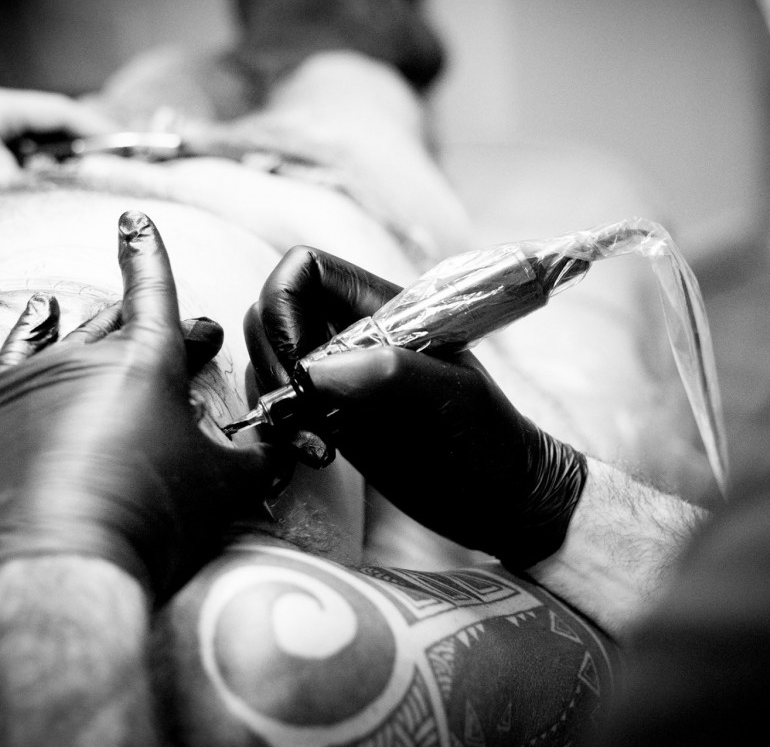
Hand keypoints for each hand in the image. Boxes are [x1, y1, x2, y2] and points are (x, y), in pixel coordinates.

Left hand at [0, 83, 116, 199]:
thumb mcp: (14, 193)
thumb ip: (62, 181)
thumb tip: (109, 180)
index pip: (58, 109)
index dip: (100, 129)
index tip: (132, 148)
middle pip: (49, 121)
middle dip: (85, 146)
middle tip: (121, 166)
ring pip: (36, 138)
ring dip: (64, 160)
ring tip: (96, 180)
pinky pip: (19, 151)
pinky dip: (42, 168)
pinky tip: (61, 188)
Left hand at [0, 211, 288, 603]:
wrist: (60, 570)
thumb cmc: (152, 520)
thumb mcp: (227, 486)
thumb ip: (261, 455)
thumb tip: (293, 446)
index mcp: (146, 360)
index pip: (151, 286)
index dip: (147, 250)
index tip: (134, 217)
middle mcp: (85, 354)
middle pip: (123, 318)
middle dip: (159, 321)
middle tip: (197, 341)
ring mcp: (33, 379)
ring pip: (72, 335)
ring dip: (103, 331)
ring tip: (123, 332)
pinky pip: (15, 350)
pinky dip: (32, 327)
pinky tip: (40, 311)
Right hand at [244, 246, 587, 568]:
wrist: (502, 499)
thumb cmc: (491, 442)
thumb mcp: (455, 401)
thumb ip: (394, 372)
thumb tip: (318, 369)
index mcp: (381, 309)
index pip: (303, 271)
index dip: (285, 308)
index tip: (301, 364)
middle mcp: (351, 334)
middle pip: (270, 314)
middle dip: (272, 362)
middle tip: (305, 410)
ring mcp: (337, 377)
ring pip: (267, 362)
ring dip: (275, 404)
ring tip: (317, 444)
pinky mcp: (328, 417)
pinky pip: (278, 407)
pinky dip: (279, 431)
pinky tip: (313, 456)